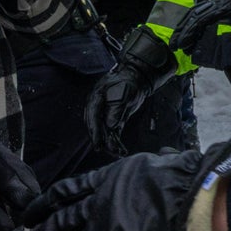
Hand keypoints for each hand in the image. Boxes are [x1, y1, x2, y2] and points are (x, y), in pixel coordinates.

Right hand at [84, 28, 174, 158]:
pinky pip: (113, 133)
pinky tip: (121, 150)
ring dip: (110, 143)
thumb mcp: (125, 92)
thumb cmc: (129, 81)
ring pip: (105, 132)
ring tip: (118, 152)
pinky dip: (116, 141)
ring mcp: (105, 114)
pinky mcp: (114, 119)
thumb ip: (117, 108)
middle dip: (101, 140)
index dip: (95, 131)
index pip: (94, 117)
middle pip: (97, 126)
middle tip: (106, 151)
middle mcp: (98, 108)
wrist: (137, 77)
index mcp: (96, 98)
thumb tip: (111, 125)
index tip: (97, 144)